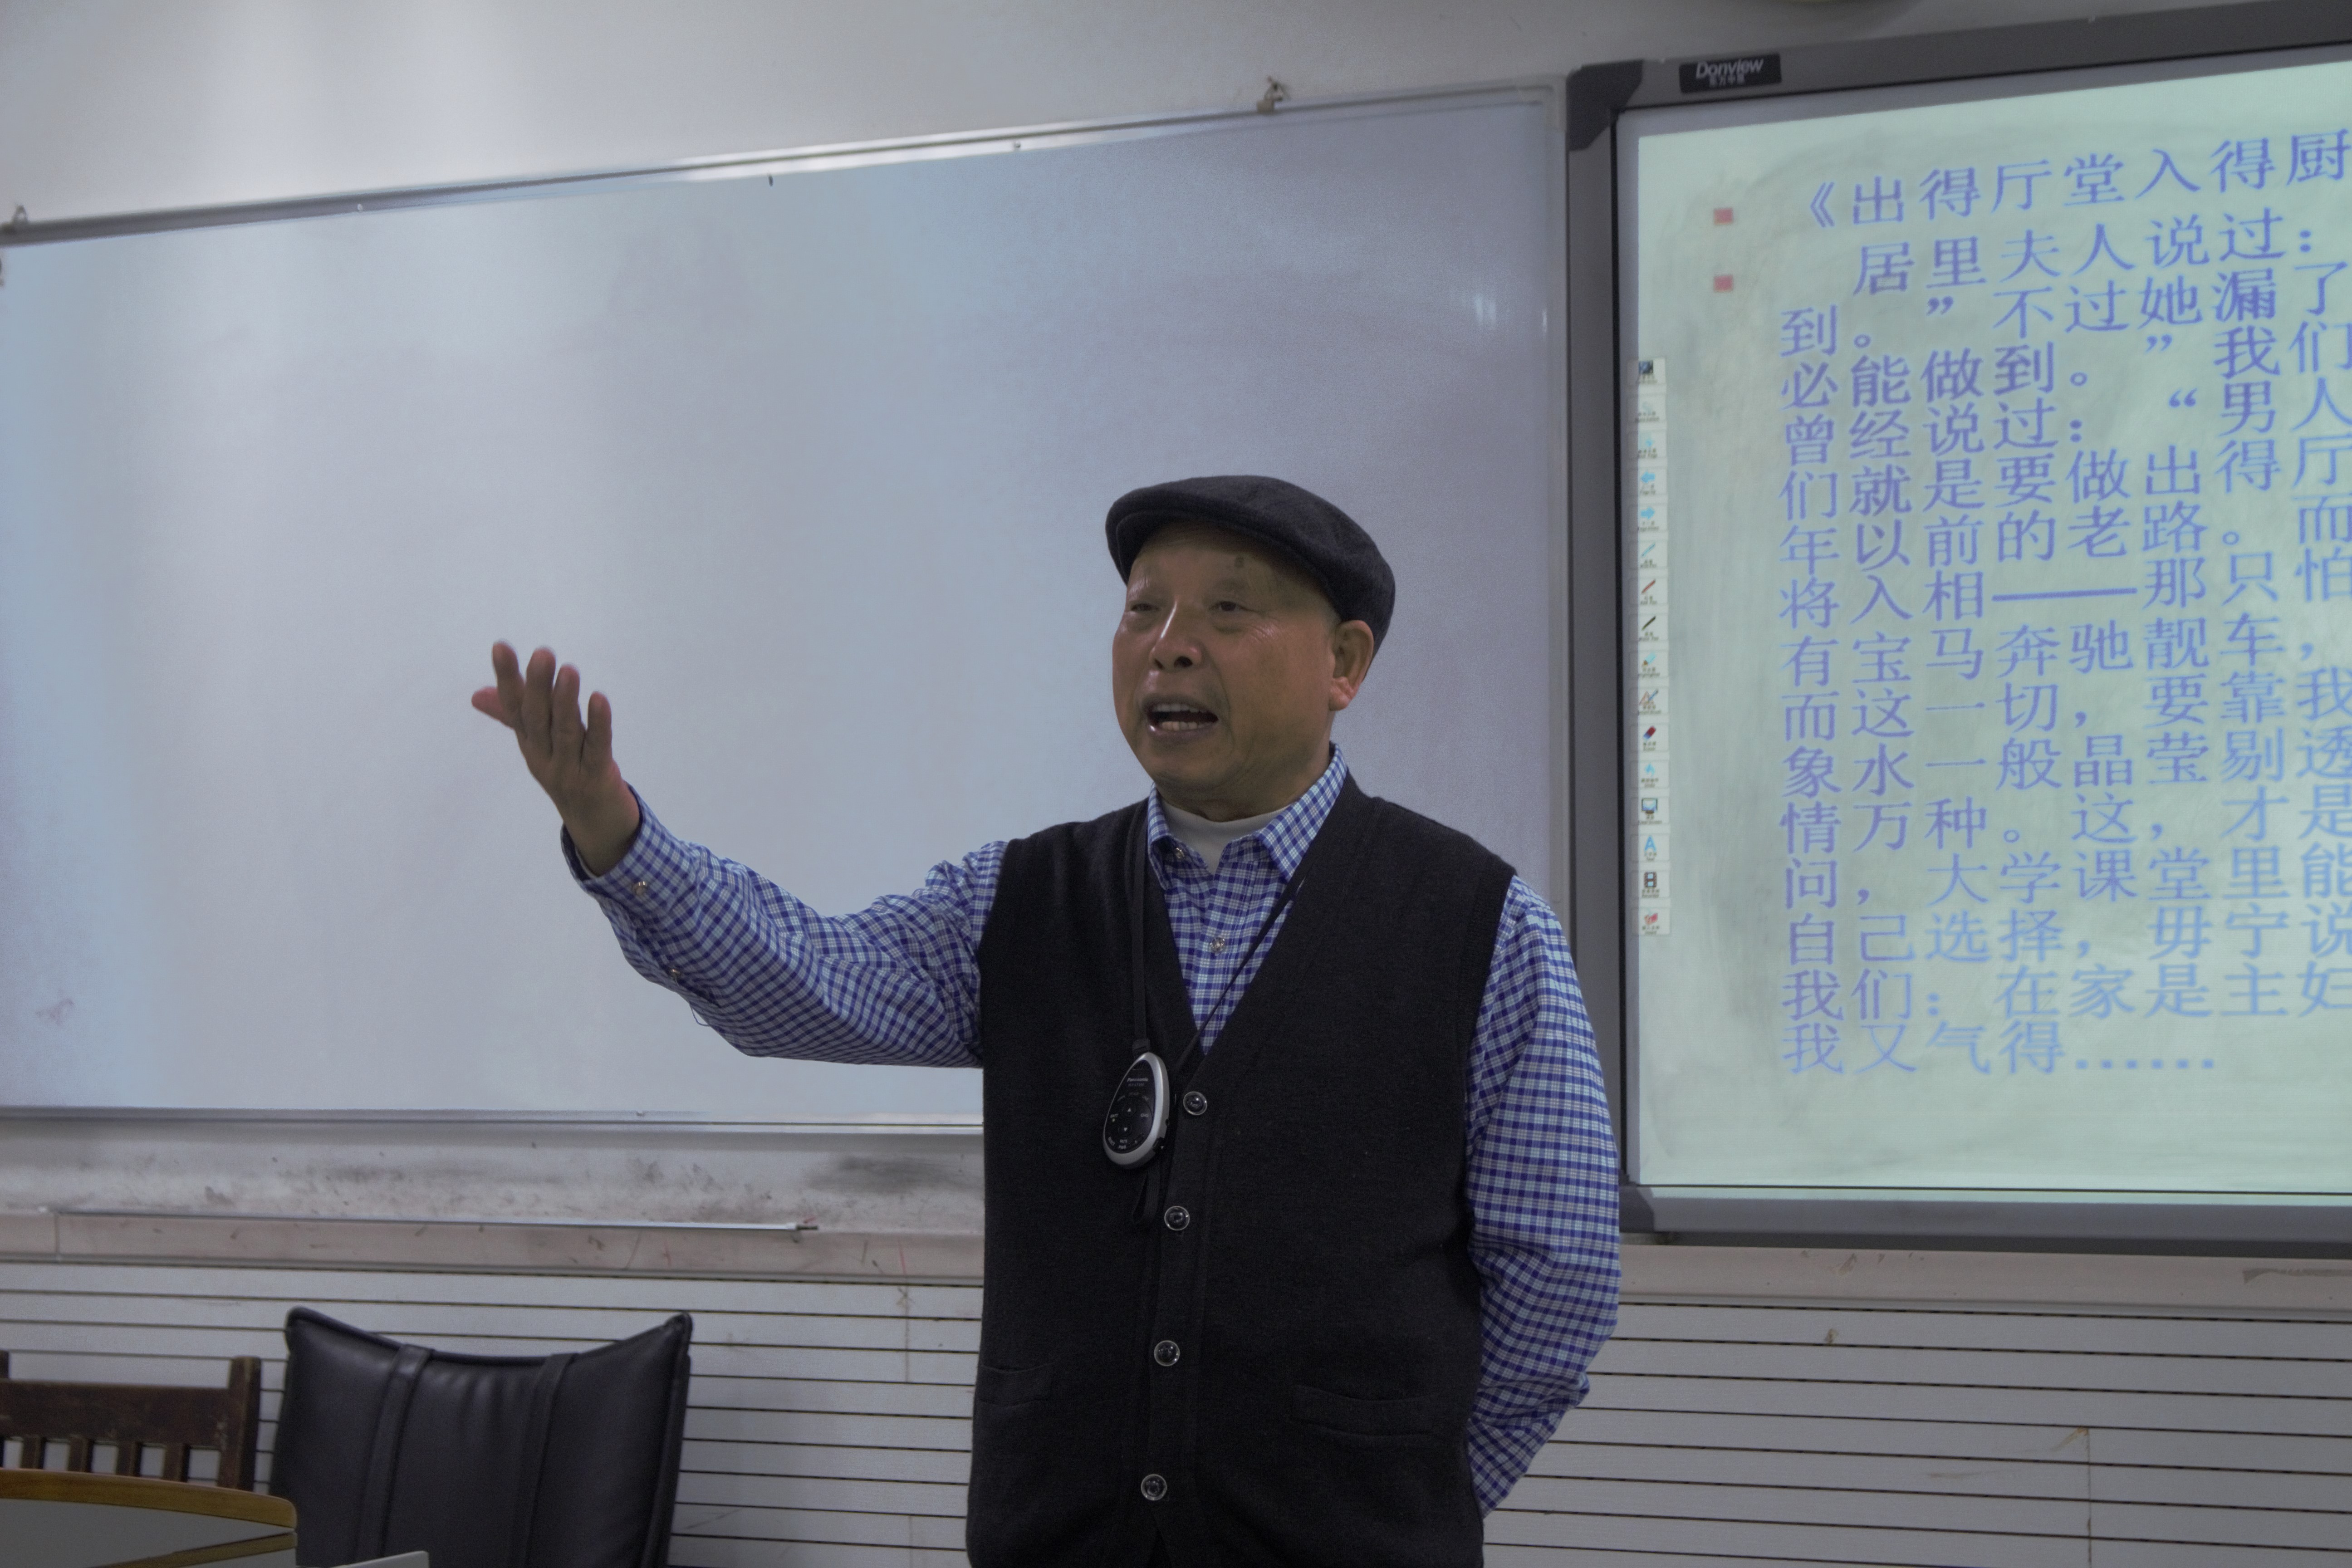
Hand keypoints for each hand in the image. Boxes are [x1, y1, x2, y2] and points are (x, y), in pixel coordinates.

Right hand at [473, 642, 642, 874]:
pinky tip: (599, 699)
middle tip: (542, 654)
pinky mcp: (597, 778)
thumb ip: (512, 716)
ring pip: (565, 732)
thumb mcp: (538, 745)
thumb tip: (476, 694)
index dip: (507, 678)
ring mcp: (568, 770)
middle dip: (537, 686)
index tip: (501, 646)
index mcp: (530, 744)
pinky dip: (599, 724)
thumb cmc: (568, 773)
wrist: (597, 824)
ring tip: (569, 670)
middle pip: (538, 718)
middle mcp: (544, 757)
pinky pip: (597, 748)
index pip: (514, 708)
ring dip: (566, 701)